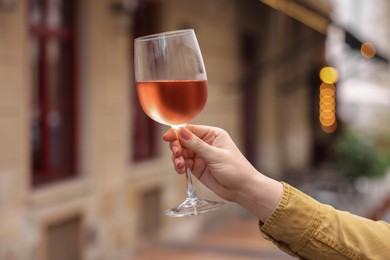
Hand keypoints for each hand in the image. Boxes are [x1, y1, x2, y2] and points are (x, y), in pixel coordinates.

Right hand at [163, 124, 282, 220]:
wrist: (242, 189)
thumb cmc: (235, 169)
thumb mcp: (215, 155)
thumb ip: (197, 145)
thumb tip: (181, 132)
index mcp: (212, 134)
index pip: (190, 129)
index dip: (177, 132)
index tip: (167, 137)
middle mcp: (205, 143)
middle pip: (183, 140)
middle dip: (177, 147)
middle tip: (176, 154)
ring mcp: (200, 155)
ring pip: (181, 152)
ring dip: (177, 158)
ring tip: (180, 165)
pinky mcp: (197, 167)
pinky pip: (183, 163)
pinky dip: (179, 166)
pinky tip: (181, 170)